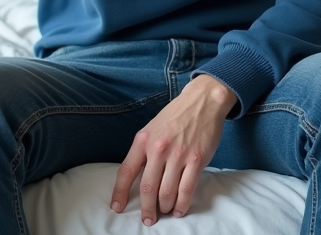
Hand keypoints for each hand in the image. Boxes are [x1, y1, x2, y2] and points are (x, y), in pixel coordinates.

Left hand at [110, 74, 236, 224]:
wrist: (202, 101)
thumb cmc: (176, 116)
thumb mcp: (152, 128)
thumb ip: (143, 151)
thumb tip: (137, 178)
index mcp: (143, 140)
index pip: (126, 171)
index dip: (119, 192)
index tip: (117, 207)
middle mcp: (158, 148)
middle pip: (147, 187)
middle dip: (146, 208)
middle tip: (148, 218)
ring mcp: (178, 154)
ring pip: (167, 192)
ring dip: (164, 207)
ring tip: (165, 211)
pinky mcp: (197, 159)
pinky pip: (186, 189)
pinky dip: (182, 204)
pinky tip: (179, 209)